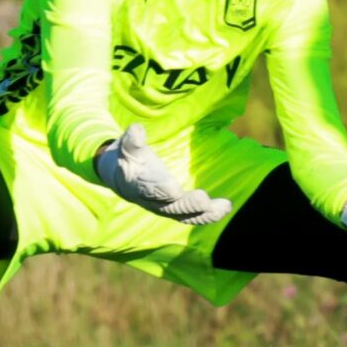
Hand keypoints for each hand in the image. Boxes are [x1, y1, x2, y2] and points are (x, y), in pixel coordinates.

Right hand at [94, 124, 232, 225]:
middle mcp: (152, 200)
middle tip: (203, 199)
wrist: (121, 178)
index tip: (173, 190)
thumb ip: (133, 140)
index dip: (161, 189)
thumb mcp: (127, 147)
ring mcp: (165, 207)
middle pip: (170, 206)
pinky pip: (192, 216)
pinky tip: (225, 209)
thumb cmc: (129, 158)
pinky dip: (207, 215)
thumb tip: (136, 130)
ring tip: (224, 207)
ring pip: (185, 214)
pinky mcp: (176, 209)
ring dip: (204, 213)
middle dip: (188, 204)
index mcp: (139, 184)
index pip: (150, 188)